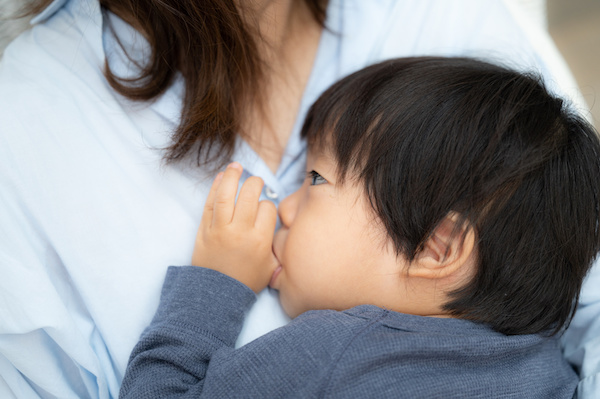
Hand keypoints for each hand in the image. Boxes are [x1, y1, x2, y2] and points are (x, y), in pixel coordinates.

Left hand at [192, 163, 278, 292]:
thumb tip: (283, 231)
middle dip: (255, 183)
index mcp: (259, 241)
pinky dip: (215, 188)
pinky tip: (221, 177)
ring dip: (232, 176)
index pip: (267, 209)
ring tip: (236, 166)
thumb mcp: (271, 269)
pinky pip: (209, 204)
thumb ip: (279, 248)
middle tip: (256, 181)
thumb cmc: (245, 282)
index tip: (265, 211)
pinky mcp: (204, 230)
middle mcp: (240, 232)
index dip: (268, 206)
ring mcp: (220, 229)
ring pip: (227, 194)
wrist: (215, 295)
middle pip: (250, 196)